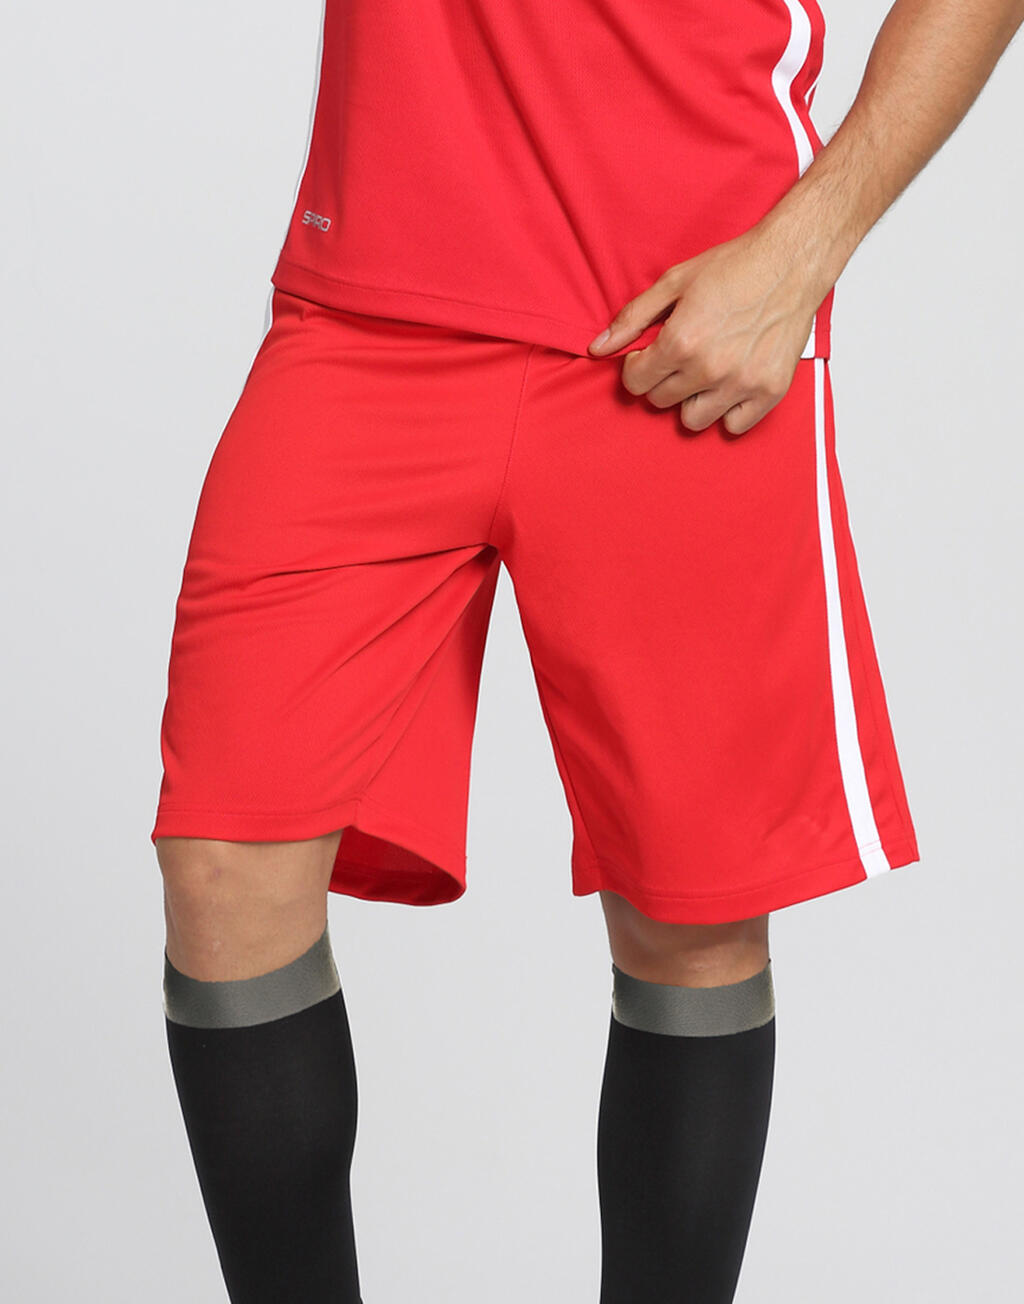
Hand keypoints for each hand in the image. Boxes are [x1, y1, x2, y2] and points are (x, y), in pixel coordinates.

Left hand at [588, 223, 827, 434]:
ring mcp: (740, 384)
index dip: (637, 367)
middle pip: (661, 401)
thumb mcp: (674, 282)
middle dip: (662, 380)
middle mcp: (709, 369)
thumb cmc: (734, 267)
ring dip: (691, 400)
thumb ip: (633, 317)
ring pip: (693, 420)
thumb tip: (598, 348)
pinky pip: (734, 425)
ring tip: (703, 373)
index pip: (635, 383)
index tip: (649, 354)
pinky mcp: (769, 391)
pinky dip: (728, 410)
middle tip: (680, 356)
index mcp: (681, 342)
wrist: (791, 262)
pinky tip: (729, 384)